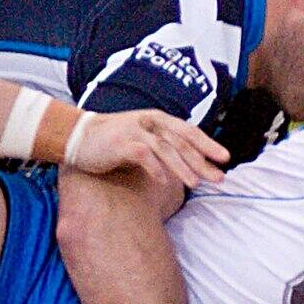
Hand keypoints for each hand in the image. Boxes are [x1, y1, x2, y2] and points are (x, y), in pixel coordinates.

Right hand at [66, 109, 227, 187]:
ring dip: (182, 167)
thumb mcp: (142, 137)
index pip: (189, 131)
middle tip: (218, 178)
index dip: (209, 145)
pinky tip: (163, 182)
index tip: (225, 159)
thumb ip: (163, 144)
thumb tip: (190, 161)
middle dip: (202, 161)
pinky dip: (154, 168)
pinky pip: (142, 155)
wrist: (77, 135)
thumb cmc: (113, 141)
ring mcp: (135, 131)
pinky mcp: (120, 143)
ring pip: (165, 149)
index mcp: (158, 119)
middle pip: (182, 142)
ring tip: (195, 183)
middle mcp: (149, 122)